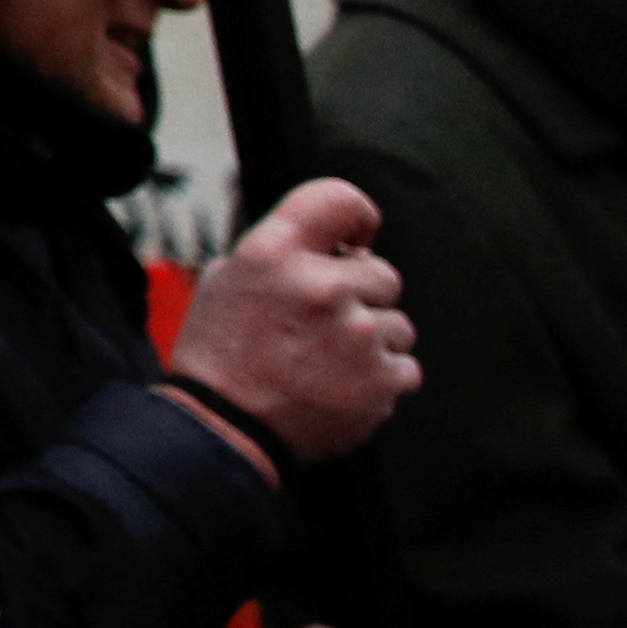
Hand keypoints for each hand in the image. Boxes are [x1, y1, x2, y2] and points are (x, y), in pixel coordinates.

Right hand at [172, 179, 418, 465]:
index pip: (340, 199)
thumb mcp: (227, 279)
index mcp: (275, 252)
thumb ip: (282, 253)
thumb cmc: (221, 353)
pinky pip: (405, 366)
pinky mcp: (381, 380)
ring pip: (397, 323)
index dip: (356, 216)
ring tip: (328, 361)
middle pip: (382, 273)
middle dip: (360, 295)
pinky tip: (341, 385)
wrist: (223, 429)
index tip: (356, 238)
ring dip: (372, 340)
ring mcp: (357, 335)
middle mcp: (321, 286)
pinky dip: (380, 378)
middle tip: (324, 324)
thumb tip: (335, 244)